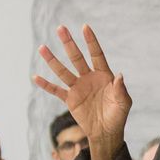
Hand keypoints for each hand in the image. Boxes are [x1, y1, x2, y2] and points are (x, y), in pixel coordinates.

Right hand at [33, 25, 131, 157]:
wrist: (106, 132)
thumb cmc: (118, 116)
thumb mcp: (124, 103)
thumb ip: (121, 90)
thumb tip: (120, 76)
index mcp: (103, 75)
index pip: (96, 55)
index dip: (91, 41)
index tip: (85, 27)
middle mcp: (88, 78)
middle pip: (77, 58)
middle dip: (69, 43)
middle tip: (60, 28)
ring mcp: (78, 88)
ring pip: (63, 71)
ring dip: (53, 60)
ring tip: (42, 48)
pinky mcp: (70, 99)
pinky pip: (56, 91)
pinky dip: (46, 85)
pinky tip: (35, 77)